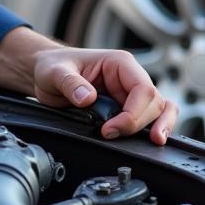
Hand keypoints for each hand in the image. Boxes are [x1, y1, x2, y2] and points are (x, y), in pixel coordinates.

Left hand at [32, 45, 177, 143]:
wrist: (45, 73)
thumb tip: (87, 98)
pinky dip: (152, 128)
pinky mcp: (126, 106)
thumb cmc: (53, 66)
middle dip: (138, 123)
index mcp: (119, 63)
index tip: (109, 129)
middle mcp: (130, 76)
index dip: (133, 113)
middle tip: (110, 135)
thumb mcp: (55, 72)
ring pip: (159, 109)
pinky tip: (149, 141)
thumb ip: (70, 83)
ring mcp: (129, 92)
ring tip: (156, 141)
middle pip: (154, 102)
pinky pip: (149, 117)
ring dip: (159, 125)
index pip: (143, 89)